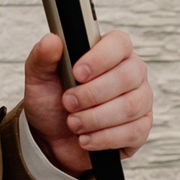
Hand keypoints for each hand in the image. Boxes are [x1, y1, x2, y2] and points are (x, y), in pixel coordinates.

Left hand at [23, 28, 152, 175]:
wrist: (53, 139)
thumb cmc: (51, 103)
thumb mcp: (39, 79)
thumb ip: (43, 57)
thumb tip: (51, 40)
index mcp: (110, 52)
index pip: (119, 44)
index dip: (100, 58)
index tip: (77, 73)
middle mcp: (131, 72)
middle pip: (127, 76)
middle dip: (92, 94)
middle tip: (68, 103)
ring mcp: (140, 100)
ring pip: (130, 106)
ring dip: (95, 118)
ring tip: (73, 123)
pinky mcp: (141, 128)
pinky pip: (134, 132)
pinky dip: (104, 138)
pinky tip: (86, 138)